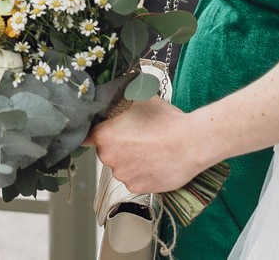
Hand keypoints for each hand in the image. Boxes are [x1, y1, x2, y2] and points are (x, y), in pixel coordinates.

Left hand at [85, 98, 205, 195]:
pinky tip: (155, 161)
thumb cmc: (166, 120)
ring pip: (121, 166)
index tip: (102, 130)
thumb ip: (120, 97)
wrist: (191, 143)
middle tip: (137, 135)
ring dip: (130, 160)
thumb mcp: (140, 98)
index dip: (94, 132)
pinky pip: (134, 179)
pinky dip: (142, 173)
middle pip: (105, 151)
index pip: (86, 136)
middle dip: (117, 144)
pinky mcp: (137, 188)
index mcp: (104, 135)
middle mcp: (108, 158)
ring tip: (150, 148)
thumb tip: (112, 89)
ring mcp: (123, 175)